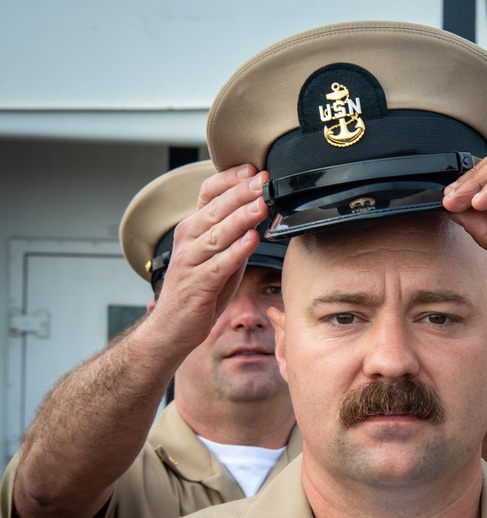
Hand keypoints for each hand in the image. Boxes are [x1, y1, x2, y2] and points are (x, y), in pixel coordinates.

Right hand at [146, 164, 269, 351]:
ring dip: (241, 217)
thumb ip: (235, 235)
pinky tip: (252, 240)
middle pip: (214, 209)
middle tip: (263, 179)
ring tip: (262, 204)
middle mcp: (188, 240)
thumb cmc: (198, 290)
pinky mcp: (198, 285)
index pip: (207, 193)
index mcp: (193, 229)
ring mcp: (191, 262)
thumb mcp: (217, 256)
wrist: (171, 328)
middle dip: (241, 192)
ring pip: (217, 233)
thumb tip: (261, 210)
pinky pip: (219, 264)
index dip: (229, 179)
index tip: (252, 168)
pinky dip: (236, 251)